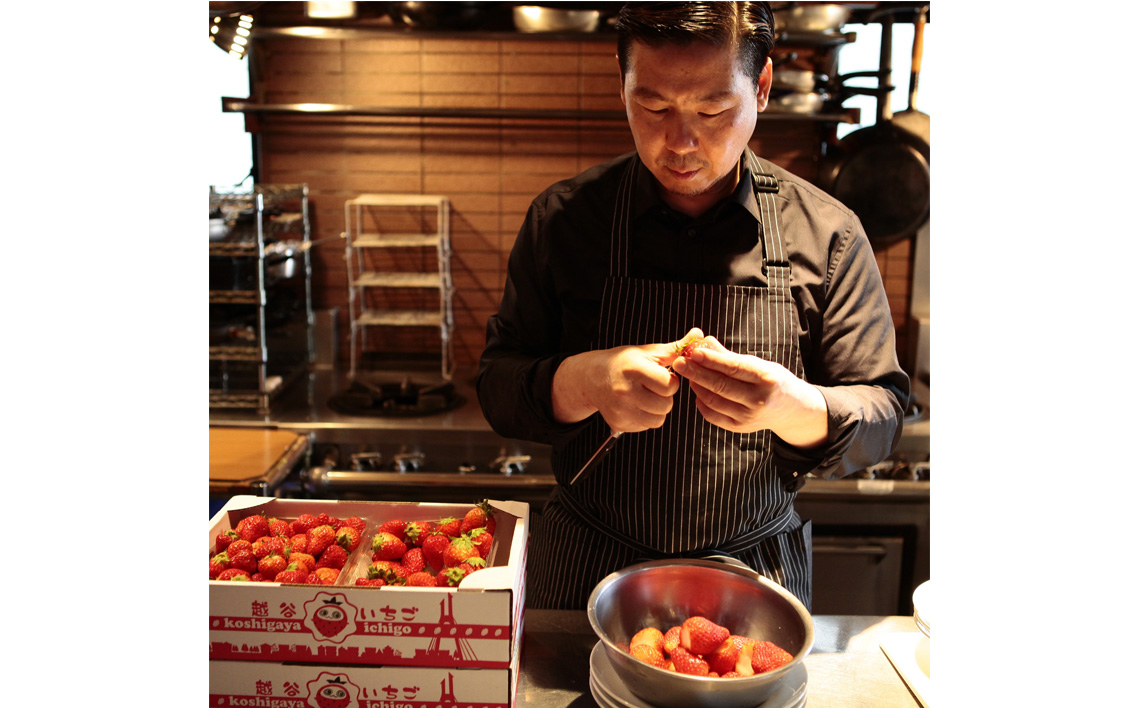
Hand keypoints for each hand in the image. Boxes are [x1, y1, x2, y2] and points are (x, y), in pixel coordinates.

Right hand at [551, 329, 700, 431]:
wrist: (593, 377)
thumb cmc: (624, 362)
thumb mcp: (648, 352)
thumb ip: (675, 348)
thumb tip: (699, 335)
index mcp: (634, 370)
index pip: (669, 385)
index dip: (670, 380)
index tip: (661, 374)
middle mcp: (624, 392)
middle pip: (666, 405)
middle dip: (665, 396)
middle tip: (653, 386)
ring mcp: (620, 410)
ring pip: (658, 419)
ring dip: (658, 409)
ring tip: (647, 395)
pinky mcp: (619, 424)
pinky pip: (646, 426)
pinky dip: (647, 417)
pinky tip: (637, 404)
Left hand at [671, 337, 828, 448]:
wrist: (791, 409)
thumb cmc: (772, 380)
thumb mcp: (758, 364)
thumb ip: (730, 355)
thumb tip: (704, 340)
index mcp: (766, 378)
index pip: (733, 367)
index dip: (711, 359)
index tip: (693, 351)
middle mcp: (758, 399)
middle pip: (720, 385)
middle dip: (696, 372)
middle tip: (679, 362)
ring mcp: (749, 416)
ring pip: (713, 401)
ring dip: (697, 386)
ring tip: (689, 374)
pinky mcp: (740, 428)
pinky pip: (713, 415)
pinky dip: (701, 402)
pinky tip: (698, 391)